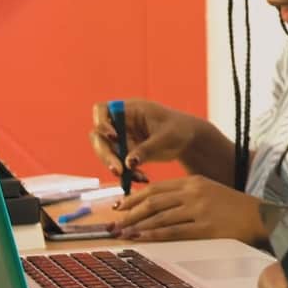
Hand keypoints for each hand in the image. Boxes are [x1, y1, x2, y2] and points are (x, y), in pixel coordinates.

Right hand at [88, 99, 202, 180]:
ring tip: (136, 177)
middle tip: (119, 170)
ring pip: (106, 152)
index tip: (114, 137)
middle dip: (106, 154)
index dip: (101, 123)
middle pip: (99, 136)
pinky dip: (127, 173)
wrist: (189, 140)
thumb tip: (128, 162)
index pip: (102, 110)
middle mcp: (121, 123)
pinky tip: (142, 178)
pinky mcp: (126, 152)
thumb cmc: (180, 129)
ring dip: (116, 166)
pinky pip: (118, 164)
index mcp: (130, 109)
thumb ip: (147, 149)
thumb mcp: (166, 137)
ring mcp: (122, 138)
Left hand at [112, 175, 266, 244]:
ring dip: (138, 226)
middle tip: (115, 223)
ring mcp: (199, 210)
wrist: (259, 216)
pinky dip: (155, 235)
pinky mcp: (205, 228)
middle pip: (153, 202)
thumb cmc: (233, 206)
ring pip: (160, 217)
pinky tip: (143, 238)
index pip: (156, 188)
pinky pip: (174, 232)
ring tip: (123, 233)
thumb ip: (185, 194)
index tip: (119, 206)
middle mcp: (194, 193)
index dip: (134, 197)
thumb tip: (156, 204)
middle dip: (130, 213)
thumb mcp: (208, 191)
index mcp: (193, 182)